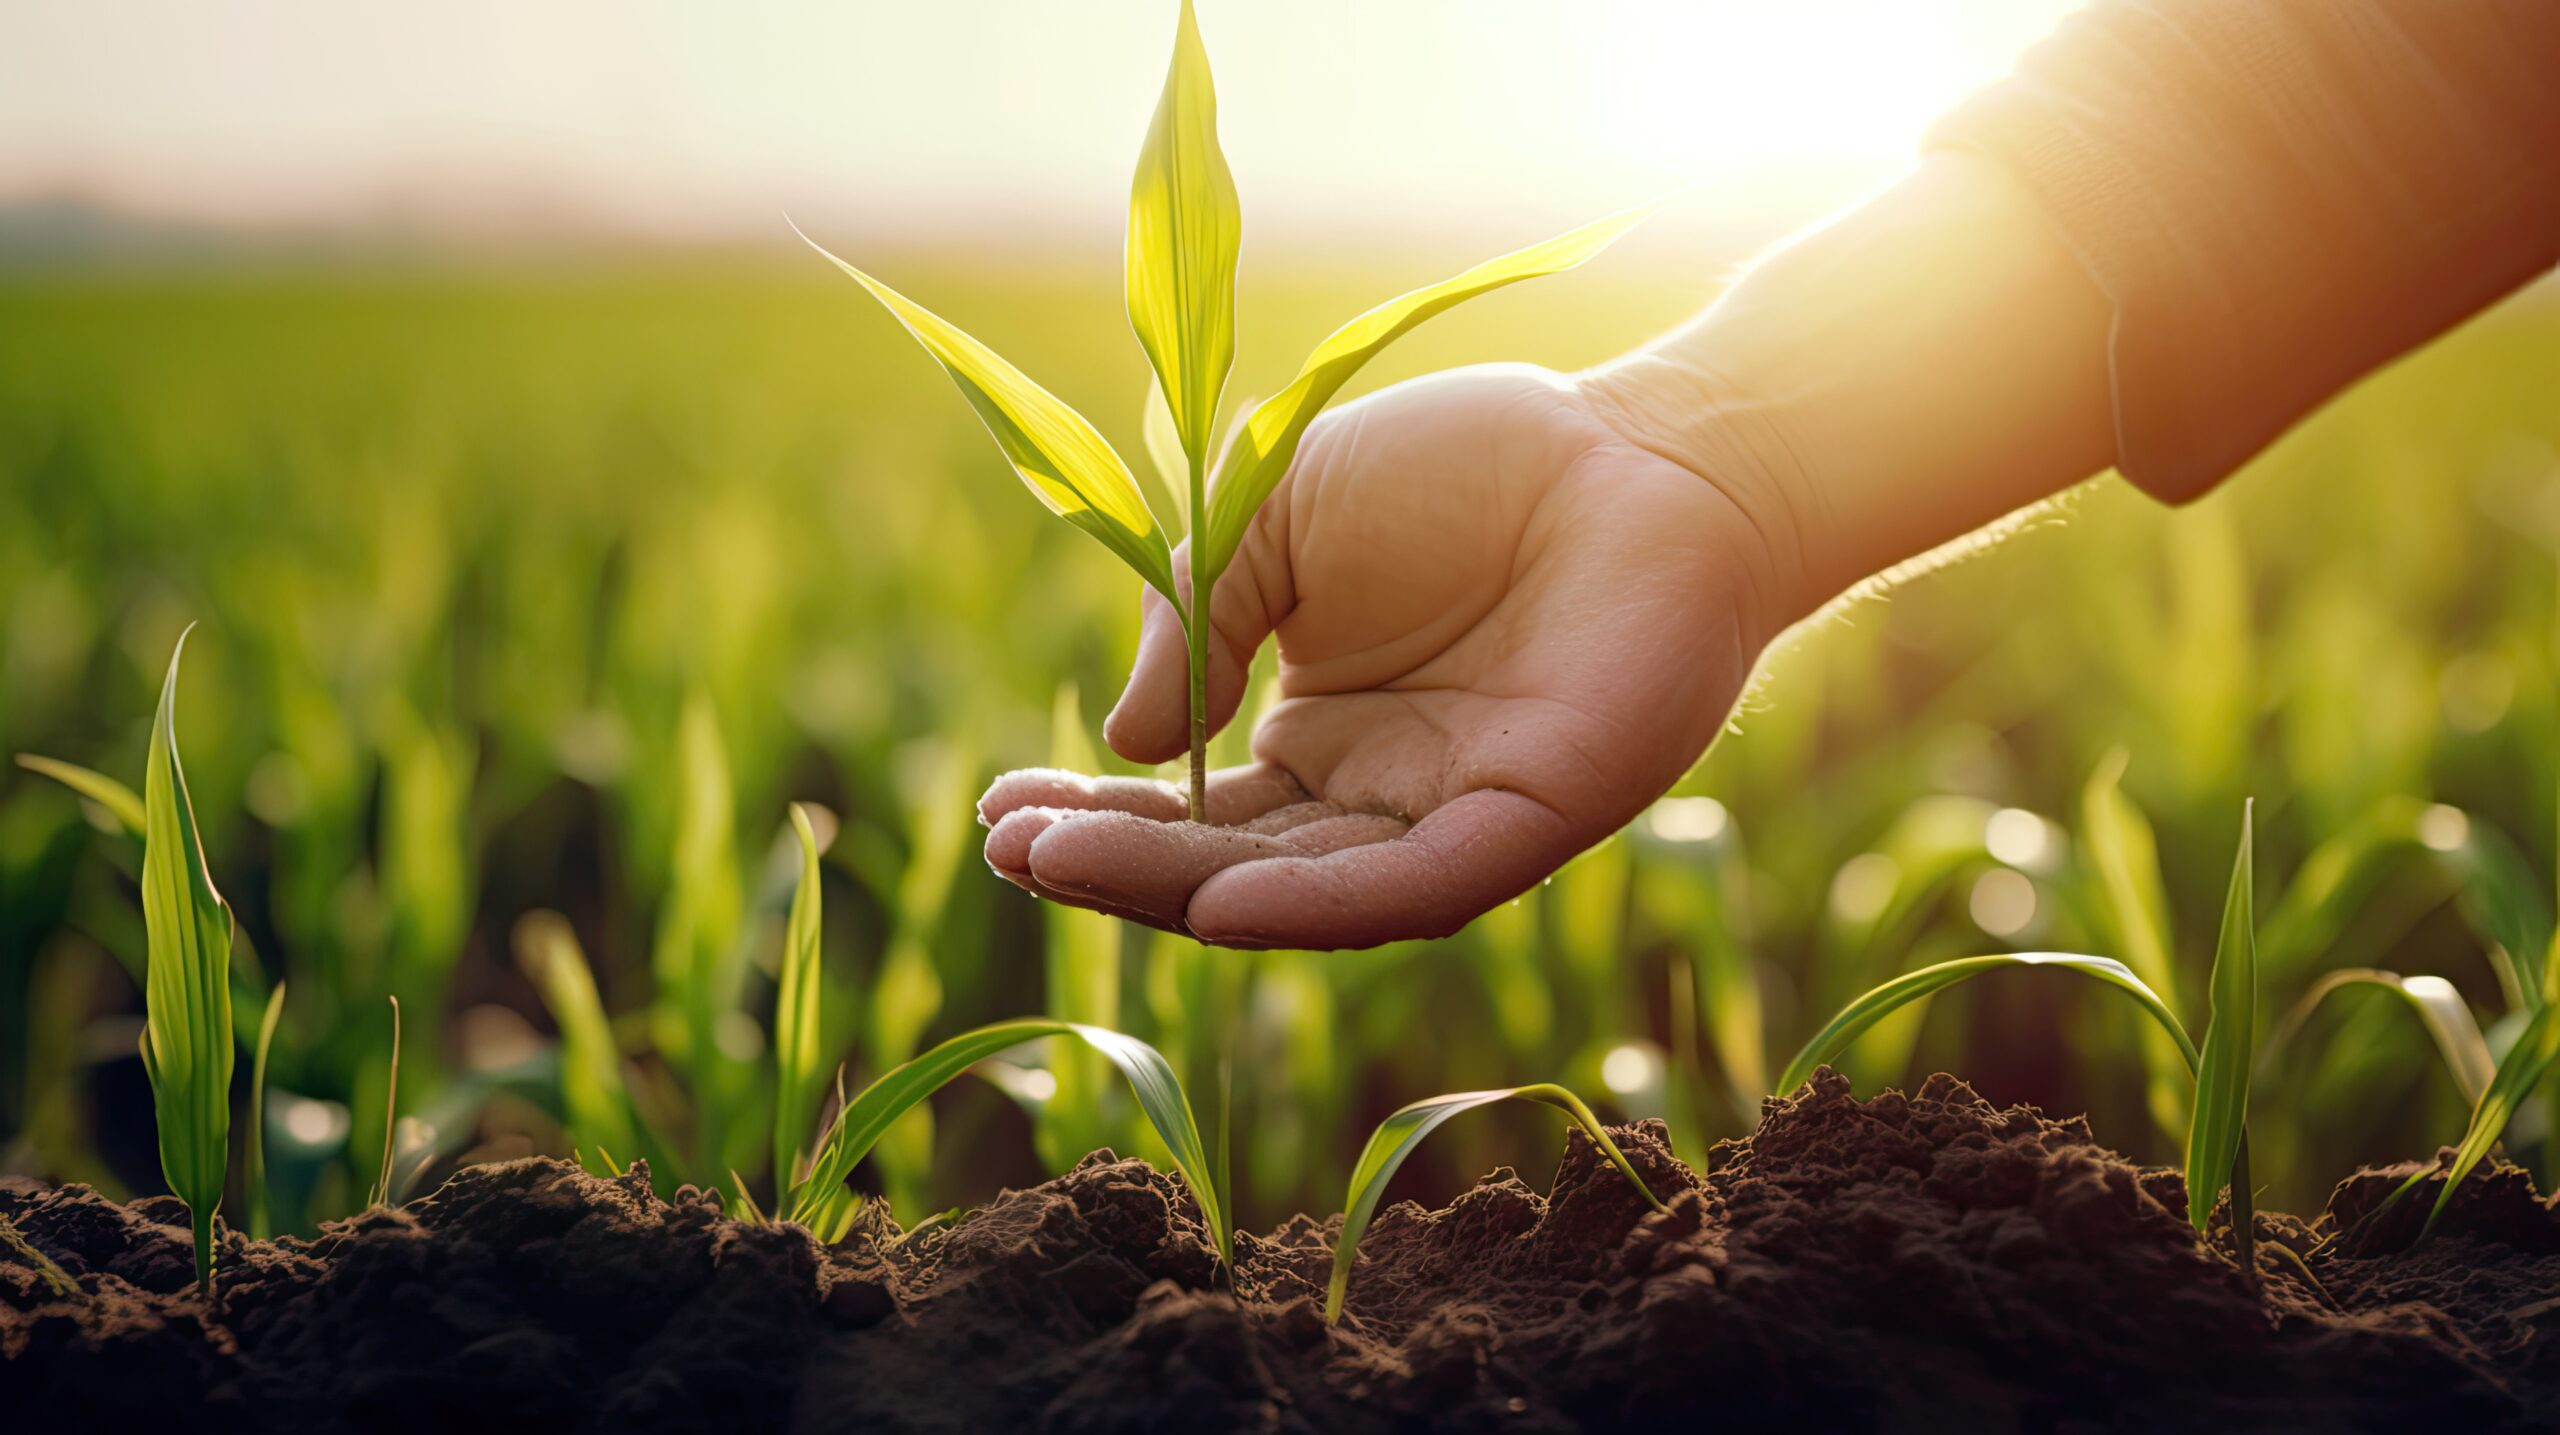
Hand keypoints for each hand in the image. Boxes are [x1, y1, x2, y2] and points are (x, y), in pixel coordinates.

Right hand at [977, 363, 1777, 948]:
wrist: (1642, 447)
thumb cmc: (1471, 467)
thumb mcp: (1281, 514)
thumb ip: (1195, 611)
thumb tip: (1121, 742)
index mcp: (1315, 734)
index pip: (1181, 801)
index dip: (1092, 810)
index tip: (1000, 806)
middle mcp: (1373, 798)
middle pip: (1221, 861)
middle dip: (1109, 863)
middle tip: (1009, 850)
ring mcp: (1445, 819)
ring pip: (1296, 889)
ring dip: (1175, 890)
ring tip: (1063, 867)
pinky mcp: (1524, 824)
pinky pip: (1410, 887)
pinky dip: (1315, 905)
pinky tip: (1221, 905)